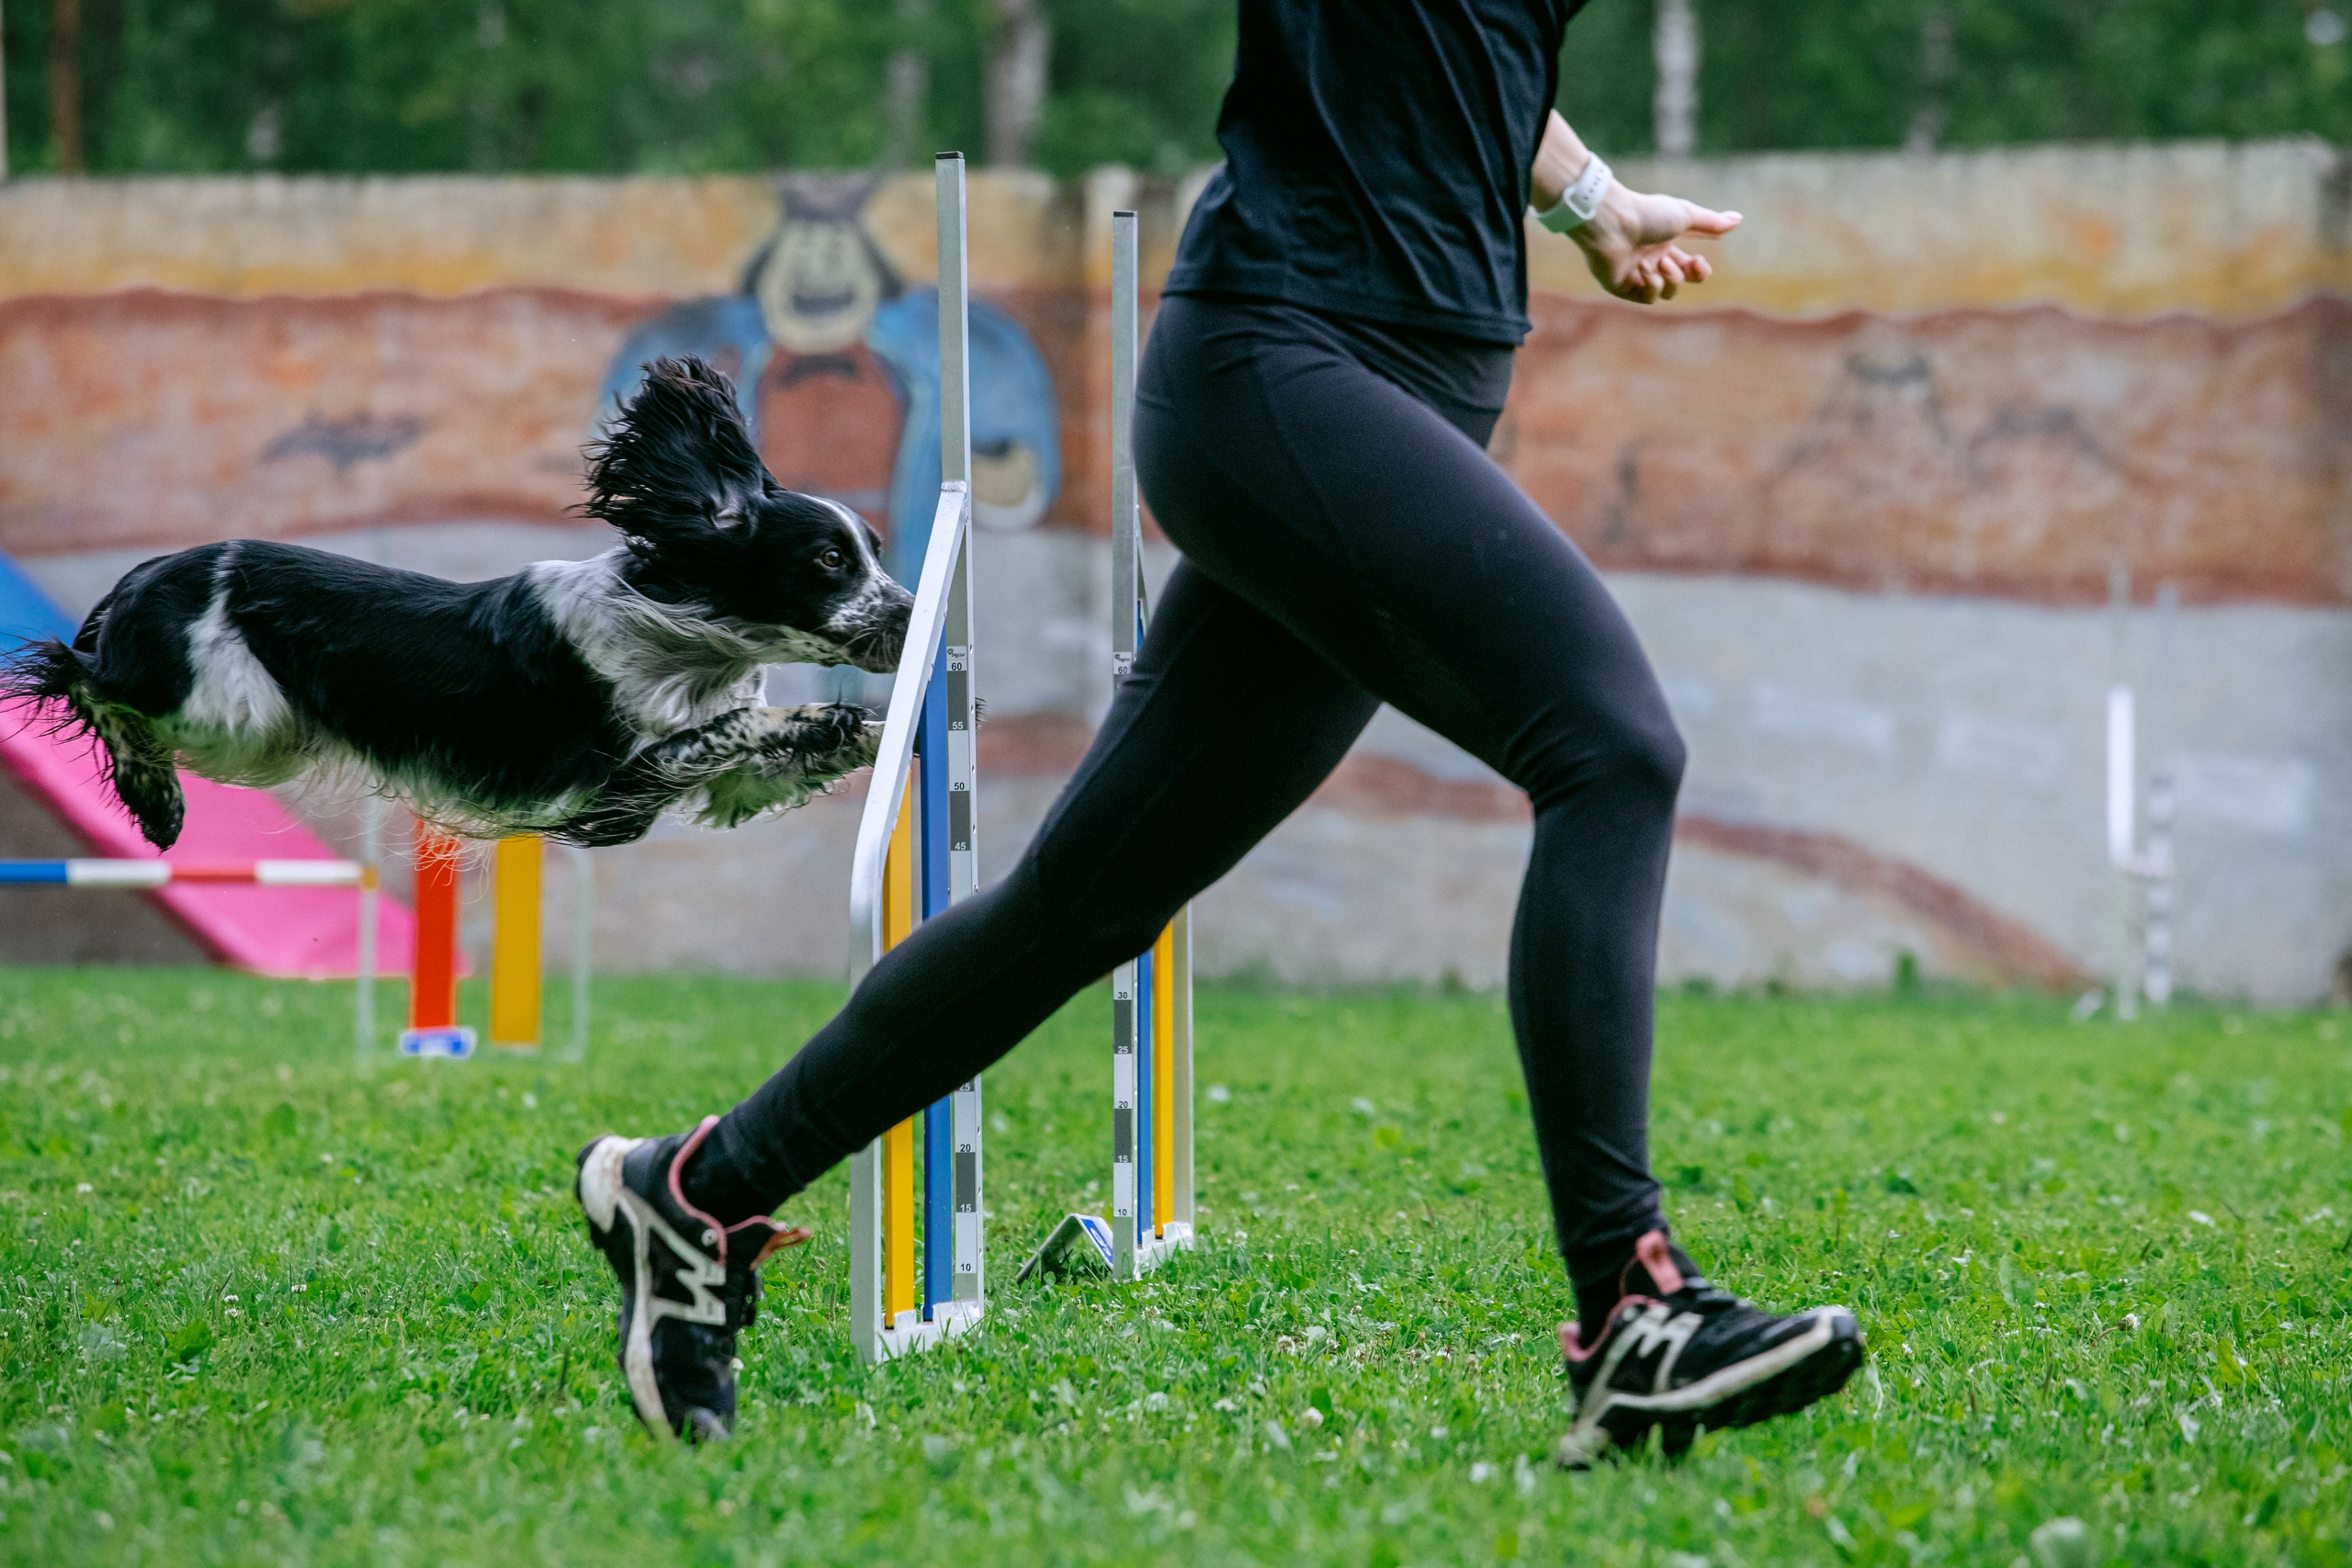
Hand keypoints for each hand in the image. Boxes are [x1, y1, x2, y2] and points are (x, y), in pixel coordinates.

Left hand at [1529, 110, 1739, 304]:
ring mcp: (1634, 274)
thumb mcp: (1685, 216)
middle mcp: (1649, 259)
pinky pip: (1645, 299)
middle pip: (1680, 280)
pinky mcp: (1620, 286)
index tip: (1701, 262)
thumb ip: (1711, 222)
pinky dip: (1651, 287)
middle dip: (1692, 275)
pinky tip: (1646, 273)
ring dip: (1671, 279)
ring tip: (1660, 263)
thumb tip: (1738, 219)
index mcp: (1663, 244)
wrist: (1612, 221)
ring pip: (1665, 292)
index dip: (1700, 270)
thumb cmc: (1647, 213)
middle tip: (1694, 264)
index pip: (1689, 265)